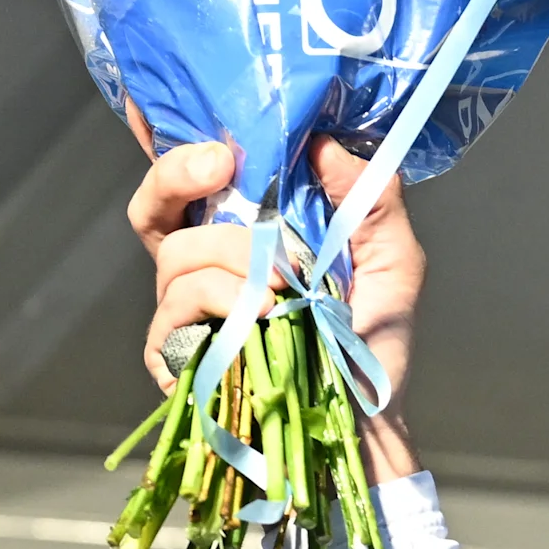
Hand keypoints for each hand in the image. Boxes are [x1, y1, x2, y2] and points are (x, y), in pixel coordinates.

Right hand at [127, 134, 425, 479]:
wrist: (369, 421)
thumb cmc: (375, 345)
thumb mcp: (393, 262)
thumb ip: (371, 199)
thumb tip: (324, 144)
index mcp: (245, 236)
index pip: (188, 182)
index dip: (170, 148)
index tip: (201, 128)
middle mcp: (207, 268)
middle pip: (155, 206)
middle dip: (178, 174)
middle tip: (223, 167)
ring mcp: (187, 312)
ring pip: (176, 254)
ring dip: (233, 258)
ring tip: (284, 288)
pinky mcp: (177, 355)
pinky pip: (176, 306)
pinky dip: (220, 300)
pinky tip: (261, 317)